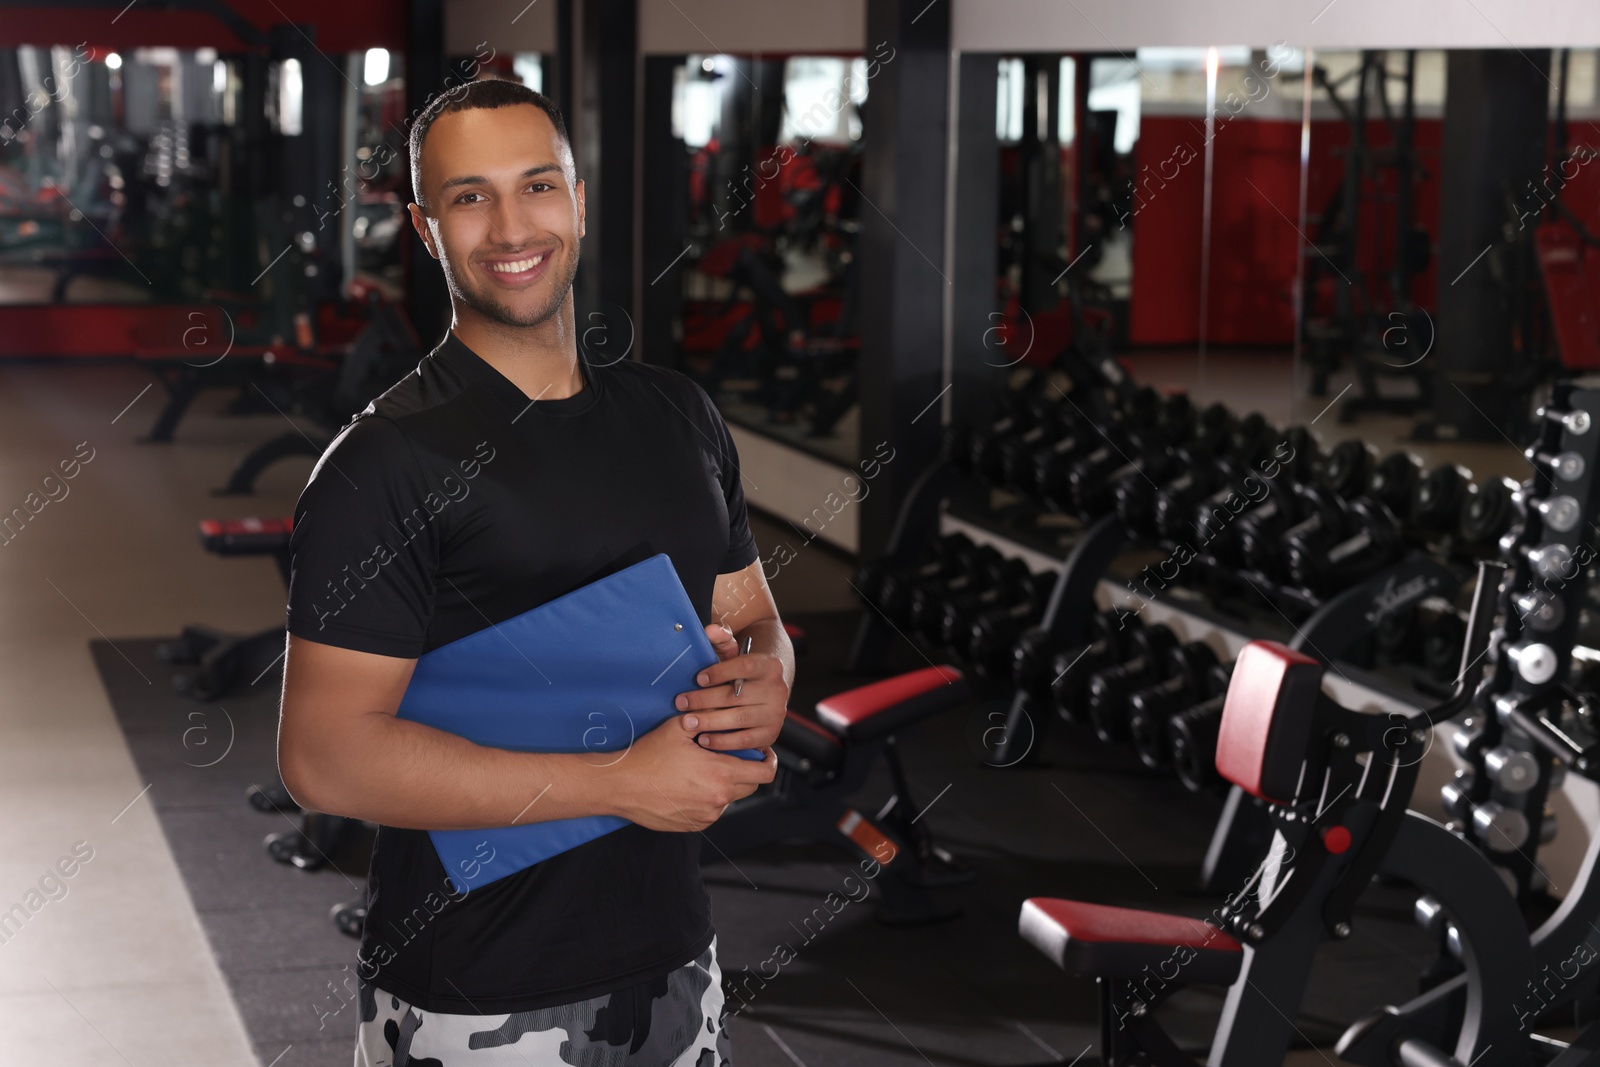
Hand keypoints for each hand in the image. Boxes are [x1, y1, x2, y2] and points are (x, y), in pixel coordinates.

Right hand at [606, 715, 775, 831]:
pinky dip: (708, 798)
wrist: (621, 785)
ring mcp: (706, 815)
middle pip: (750, 786)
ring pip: (729, 798)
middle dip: (745, 770)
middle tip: (729, 756)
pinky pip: (711, 811)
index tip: (762, 752)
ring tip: (702, 770)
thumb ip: (706, 719)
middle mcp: (718, 799)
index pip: (764, 772)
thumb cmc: (648, 756)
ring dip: (724, 785)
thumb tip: (723, 712)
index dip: (768, 761)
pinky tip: (690, 785)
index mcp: (721, 774)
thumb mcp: (678, 727)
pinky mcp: (693, 825)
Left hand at [674, 624, 788, 751]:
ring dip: (710, 722)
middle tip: (680, 703)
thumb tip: (710, 630)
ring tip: (687, 722)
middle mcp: (777, 689)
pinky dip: (723, 742)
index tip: (697, 678)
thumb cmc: (741, 672)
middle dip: (704, 700)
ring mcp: (776, 714)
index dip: (719, 672)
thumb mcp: (733, 652)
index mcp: (770, 665)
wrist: (765, 691)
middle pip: (737, 696)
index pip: (745, 666)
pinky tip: (703, 739)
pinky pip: (744, 741)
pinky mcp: (770, 734)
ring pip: (739, 719)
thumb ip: (721, 639)